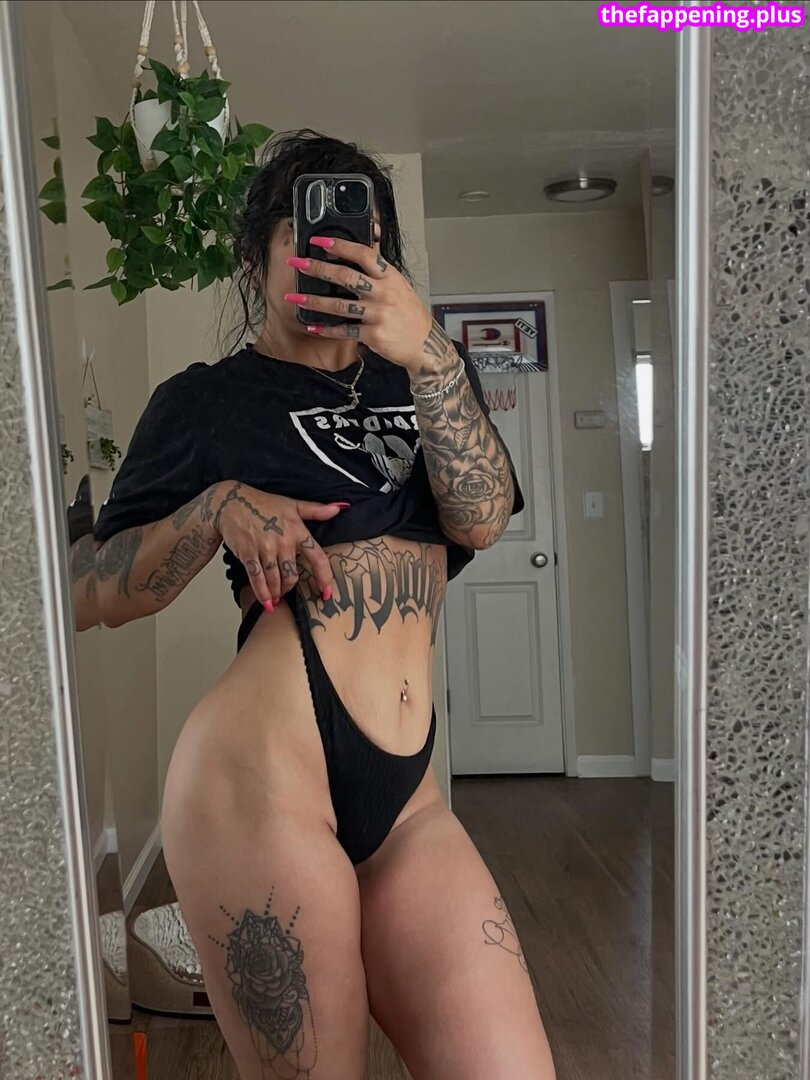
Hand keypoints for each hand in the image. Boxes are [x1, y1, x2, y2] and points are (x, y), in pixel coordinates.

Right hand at [214, 481, 347, 611]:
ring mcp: (265, 549)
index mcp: (298, 531)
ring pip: (276, 580)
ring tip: (276, 597)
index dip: (325, 578)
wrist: (230, 502)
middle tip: (286, 590)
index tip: (327, 593)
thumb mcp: (292, 504)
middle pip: (292, 575)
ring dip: (276, 592)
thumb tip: (339, 508)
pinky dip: (262, 594)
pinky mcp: (248, 554)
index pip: (318, 558)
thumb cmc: (261, 503)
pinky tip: (266, 601)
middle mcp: (284, 541)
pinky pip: (257, 579)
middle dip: (290, 587)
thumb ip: (316, 510)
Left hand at [284, 236, 433, 370]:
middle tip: (297, 263)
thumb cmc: (409, 314)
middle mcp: (384, 293)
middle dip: (317, 268)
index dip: (340, 245)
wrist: (424, 344)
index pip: (363, 254)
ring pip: (340, 305)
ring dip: (314, 300)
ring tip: (295, 297)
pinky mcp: (373, 335)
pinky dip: (327, 329)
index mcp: (389, 276)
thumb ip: (378, 271)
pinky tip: (313, 326)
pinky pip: (345, 330)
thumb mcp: (399, 285)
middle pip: (346, 276)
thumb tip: (362, 249)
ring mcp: (378, 314)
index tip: (319, 241)